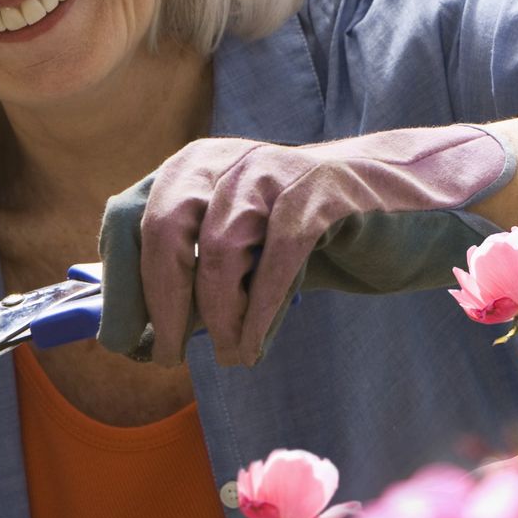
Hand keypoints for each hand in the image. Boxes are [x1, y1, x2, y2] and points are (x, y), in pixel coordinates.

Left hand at [97, 123, 515, 366]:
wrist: (400, 211)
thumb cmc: (310, 240)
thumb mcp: (239, 251)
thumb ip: (186, 273)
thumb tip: (124, 326)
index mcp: (192, 167)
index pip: (127, 218)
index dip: (117, 285)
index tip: (122, 341)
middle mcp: (224, 160)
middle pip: (163, 231)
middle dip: (159, 306)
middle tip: (165, 358)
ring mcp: (272, 172)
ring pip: (218, 249)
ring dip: (216, 316)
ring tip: (228, 354)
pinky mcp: (319, 193)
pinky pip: (275, 258)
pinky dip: (258, 311)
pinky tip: (253, 344)